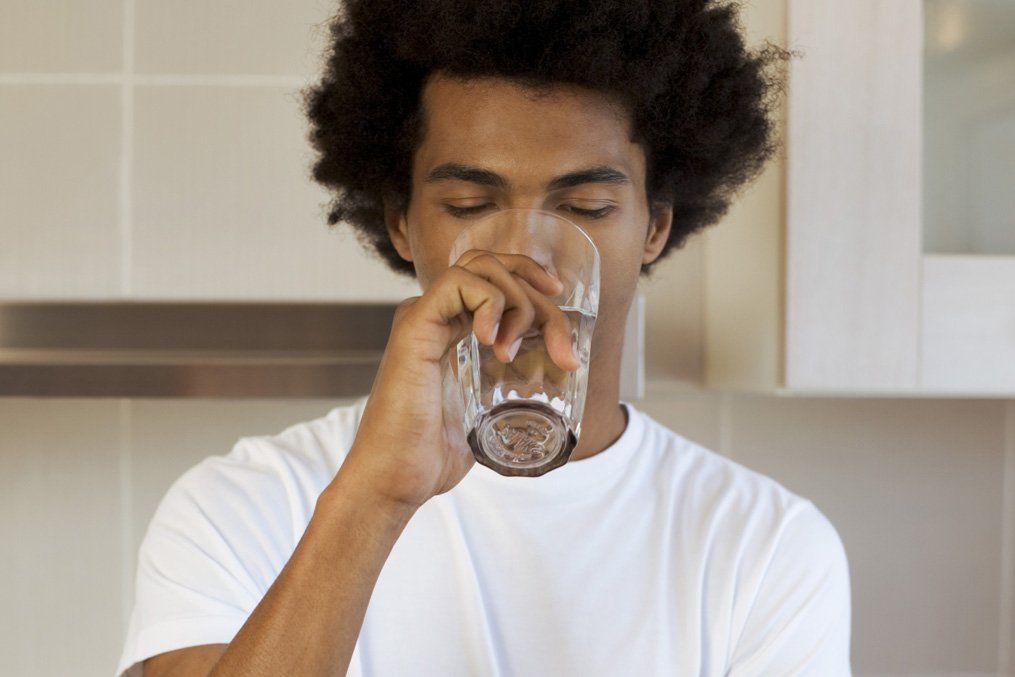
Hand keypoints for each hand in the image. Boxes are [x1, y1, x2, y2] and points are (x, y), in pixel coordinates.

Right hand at [336, 249, 579, 509]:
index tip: (558, 296)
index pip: (492, 274)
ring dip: (518, 302)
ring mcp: (422, 317)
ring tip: (514, 351)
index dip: (530, 275)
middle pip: (495, 267)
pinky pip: (457, 284)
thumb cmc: (429, 455)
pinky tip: (491, 341)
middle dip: (539, 298)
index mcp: (449, 328)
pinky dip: (488, 302)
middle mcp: (435, 315)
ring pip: (481, 268)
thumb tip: (544, 407)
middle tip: (561, 350)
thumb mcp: (482, 416)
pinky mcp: (414, 327)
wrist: (394, 479)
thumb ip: (503, 399)